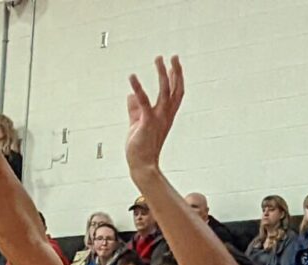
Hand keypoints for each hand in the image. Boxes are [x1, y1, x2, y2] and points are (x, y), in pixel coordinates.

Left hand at [124, 55, 183, 179]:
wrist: (142, 165)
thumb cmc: (140, 148)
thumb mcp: (137, 124)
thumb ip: (135, 109)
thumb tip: (130, 95)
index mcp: (165, 116)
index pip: (175, 94)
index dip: (176, 79)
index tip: (174, 65)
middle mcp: (165, 115)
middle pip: (175, 89)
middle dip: (176, 72)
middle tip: (174, 56)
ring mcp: (158, 118)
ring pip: (164, 91)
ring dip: (162, 73)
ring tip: (159, 59)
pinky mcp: (147, 122)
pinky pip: (143, 102)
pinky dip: (138, 88)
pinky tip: (132, 77)